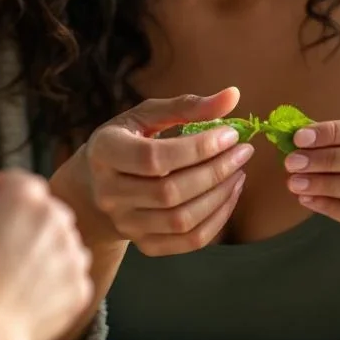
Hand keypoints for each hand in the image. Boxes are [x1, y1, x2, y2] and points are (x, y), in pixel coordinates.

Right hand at [0, 172, 92, 339]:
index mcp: (25, 196)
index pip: (12, 182)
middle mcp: (57, 217)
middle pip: (38, 209)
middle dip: (16, 222)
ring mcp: (74, 252)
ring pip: (55, 241)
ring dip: (36, 249)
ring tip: (7, 275)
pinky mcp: (81, 284)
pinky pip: (65, 273)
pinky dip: (49, 280)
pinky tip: (23, 295)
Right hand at [53, 88, 253, 255]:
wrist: (96, 183)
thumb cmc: (128, 139)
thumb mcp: (147, 115)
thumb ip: (187, 106)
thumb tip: (233, 95)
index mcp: (105, 152)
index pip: (154, 158)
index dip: (197, 148)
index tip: (230, 134)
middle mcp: (109, 193)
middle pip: (169, 192)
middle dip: (215, 171)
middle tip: (242, 151)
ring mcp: (125, 223)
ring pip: (181, 220)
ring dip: (220, 196)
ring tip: (238, 172)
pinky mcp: (144, 244)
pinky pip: (188, 241)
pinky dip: (217, 220)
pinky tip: (230, 195)